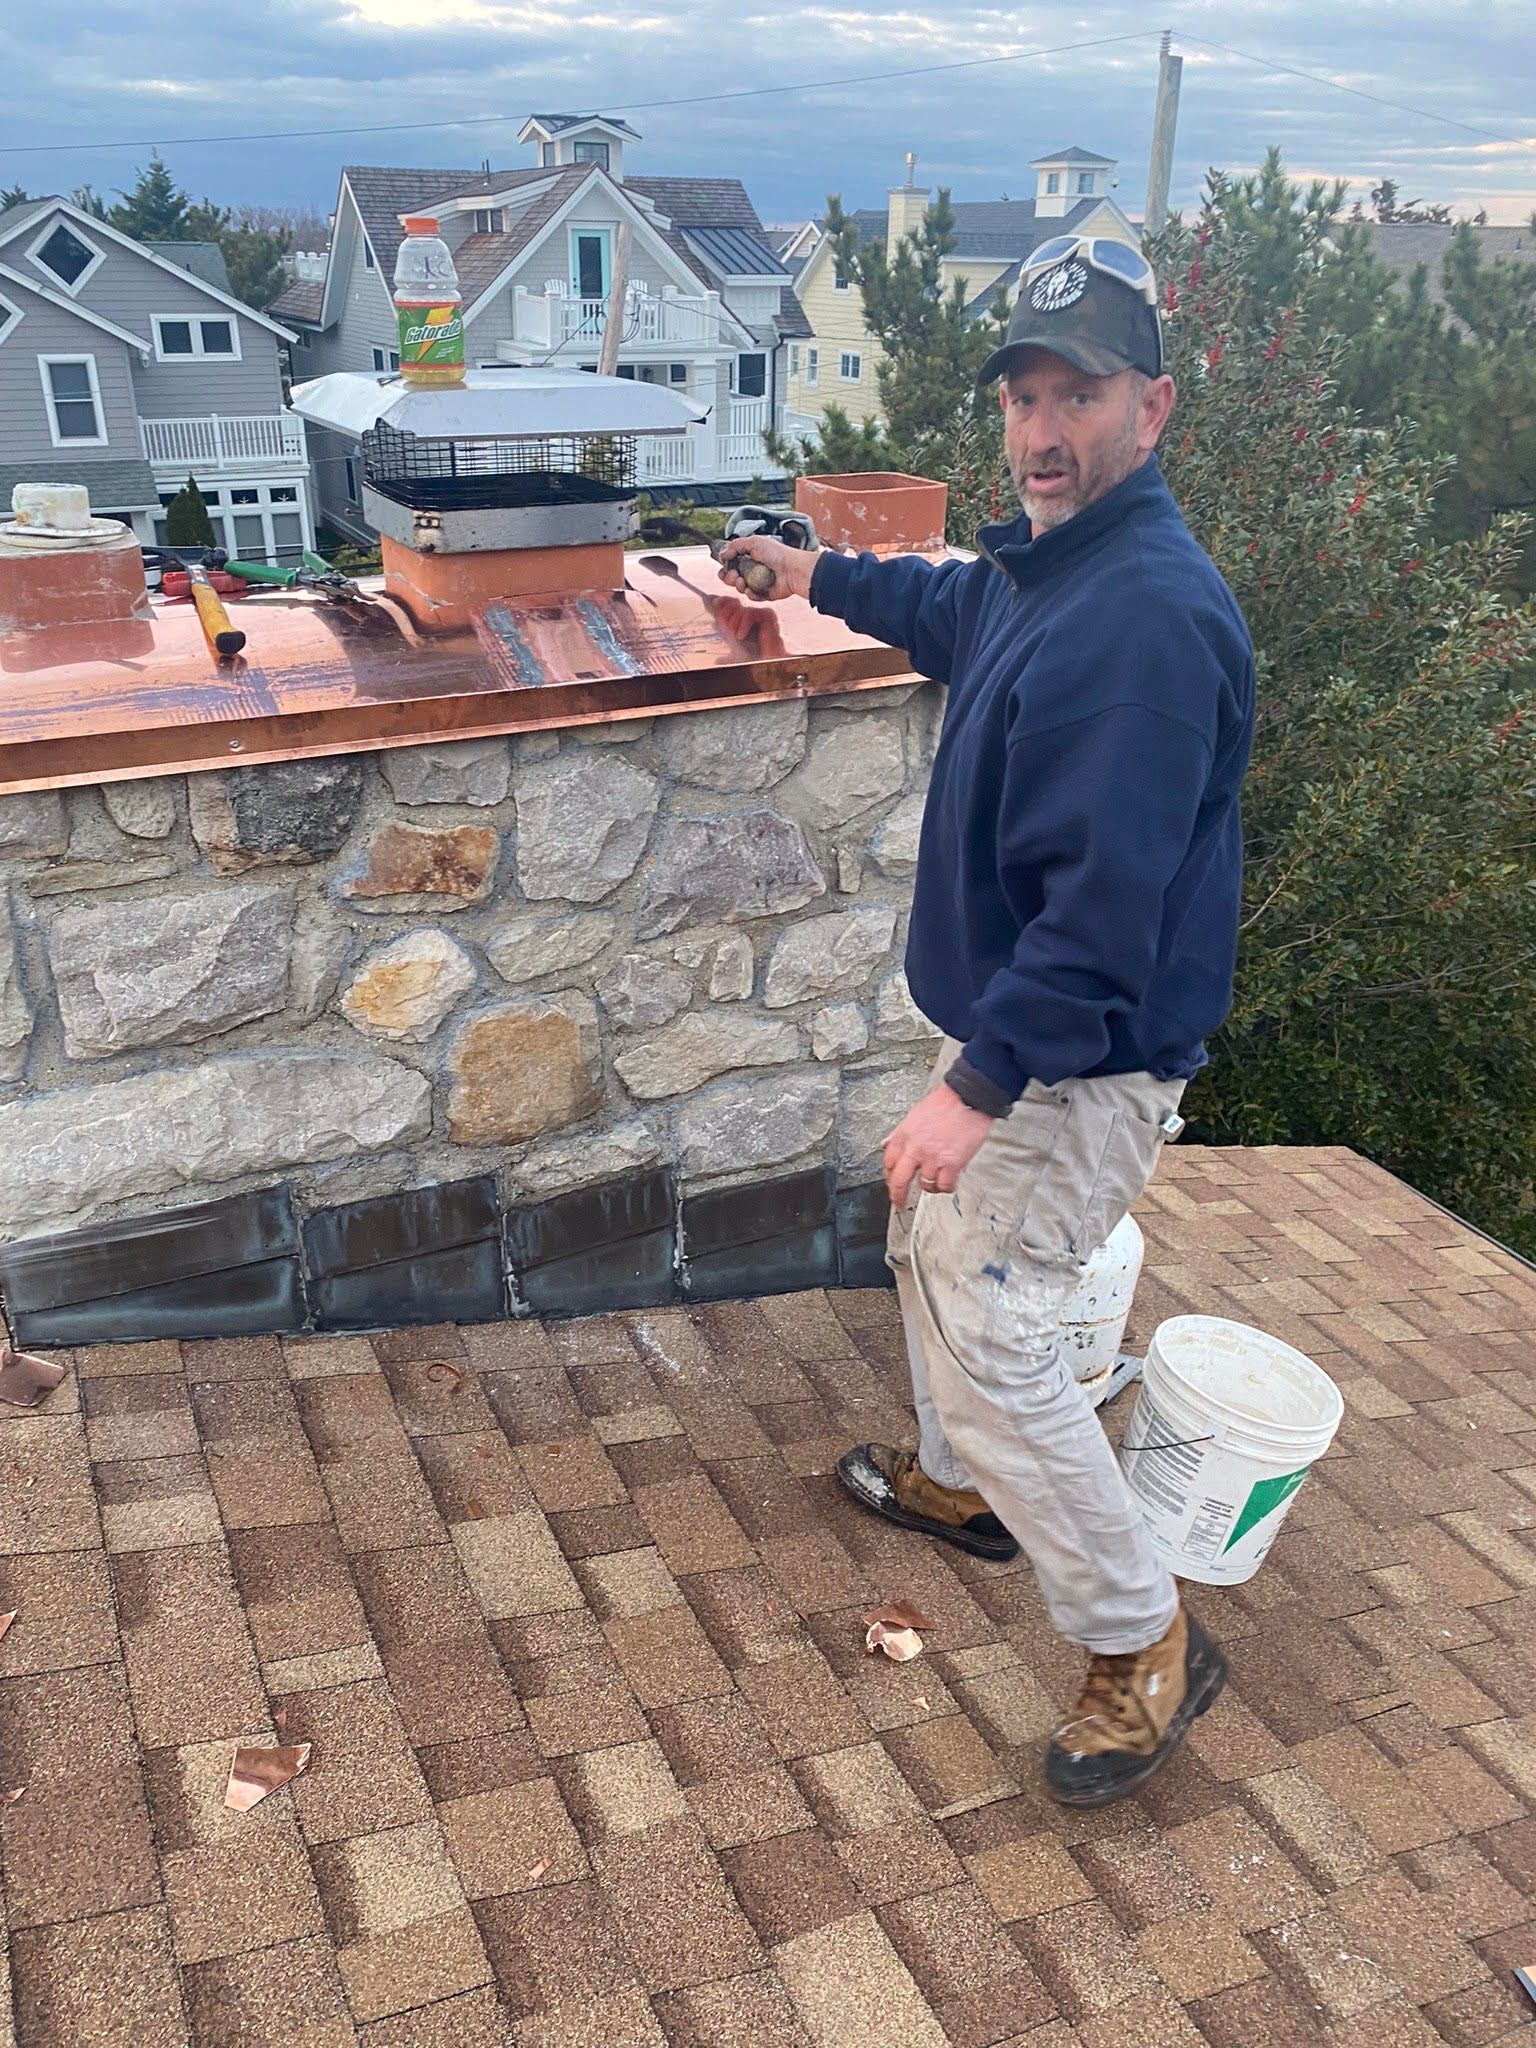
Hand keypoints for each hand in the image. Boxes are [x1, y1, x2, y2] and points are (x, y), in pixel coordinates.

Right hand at [716, 532, 818, 602]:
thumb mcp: (753, 542)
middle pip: (732, 577)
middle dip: (728, 577)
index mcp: (749, 557)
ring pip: (740, 588)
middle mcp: (752, 570)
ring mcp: (758, 583)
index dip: (725, 567)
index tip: (725, 565)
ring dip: (738, 585)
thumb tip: (723, 555)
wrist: (792, 569)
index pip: (731, 564)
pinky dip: (750, 593)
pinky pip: (752, 596)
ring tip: (742, 581)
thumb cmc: (776, 553)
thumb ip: (735, 546)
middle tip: (733, 575)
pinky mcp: (764, 594)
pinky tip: (751, 589)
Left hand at [883, 1085, 995, 1207]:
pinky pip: (945, 1185)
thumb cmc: (945, 1103)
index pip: (889, 1162)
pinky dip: (946, 1187)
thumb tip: (888, 1145)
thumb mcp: (915, 1115)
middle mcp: (916, 1148)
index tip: (891, 1182)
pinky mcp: (951, 1163)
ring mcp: (933, 1157)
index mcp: (904, 1135)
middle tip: (899, 1201)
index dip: (889, 1176)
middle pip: (899, 1180)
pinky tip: (948, 1183)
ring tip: (935, 1182)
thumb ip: (901, 1133)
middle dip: (897, 1195)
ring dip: (930, 1187)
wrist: (968, 1098)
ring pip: (925, 1184)